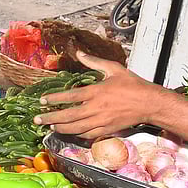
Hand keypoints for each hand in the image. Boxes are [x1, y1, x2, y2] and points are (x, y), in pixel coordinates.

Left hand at [35, 53, 160, 138]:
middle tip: (38, 119)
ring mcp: (101, 121)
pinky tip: (69, 133)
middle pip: (68, 115)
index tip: (43, 100)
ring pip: (76, 128)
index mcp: (96, 91)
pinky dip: (77, 135)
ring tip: (50, 126)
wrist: (150, 103)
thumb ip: (94, 62)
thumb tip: (79, 53)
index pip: (70, 96)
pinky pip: (88, 135)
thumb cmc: (134, 85)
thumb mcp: (114, 68)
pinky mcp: (107, 129)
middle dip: (51, 118)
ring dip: (61, 128)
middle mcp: (96, 108)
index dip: (54, 99)